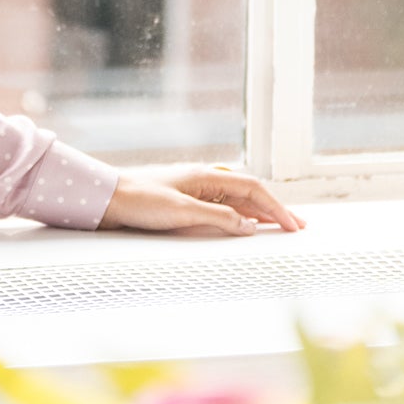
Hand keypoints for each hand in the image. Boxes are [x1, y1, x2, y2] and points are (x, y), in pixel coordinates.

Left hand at [99, 164, 302, 237]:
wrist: (107, 199)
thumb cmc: (139, 200)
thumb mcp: (183, 212)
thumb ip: (219, 217)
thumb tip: (250, 226)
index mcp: (206, 176)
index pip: (252, 189)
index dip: (276, 208)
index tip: (293, 225)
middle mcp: (202, 180)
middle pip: (248, 193)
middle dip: (273, 209)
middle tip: (296, 225)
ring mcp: (193, 190)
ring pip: (235, 200)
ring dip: (257, 213)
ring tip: (277, 226)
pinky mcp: (182, 202)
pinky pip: (219, 208)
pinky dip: (237, 216)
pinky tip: (243, 226)